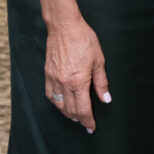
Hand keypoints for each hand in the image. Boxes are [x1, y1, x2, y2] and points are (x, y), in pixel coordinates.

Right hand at [44, 17, 110, 132]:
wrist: (64, 26)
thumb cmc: (83, 39)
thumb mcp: (98, 60)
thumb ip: (101, 82)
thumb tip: (106, 99)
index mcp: (79, 81)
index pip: (83, 109)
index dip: (88, 121)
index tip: (92, 127)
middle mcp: (64, 83)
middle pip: (70, 110)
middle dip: (79, 119)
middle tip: (85, 123)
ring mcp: (54, 79)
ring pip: (59, 105)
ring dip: (67, 113)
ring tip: (75, 116)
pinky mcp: (47, 74)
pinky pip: (50, 95)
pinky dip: (57, 103)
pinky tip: (62, 103)